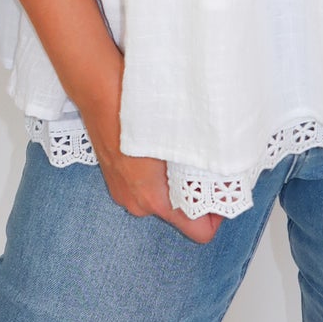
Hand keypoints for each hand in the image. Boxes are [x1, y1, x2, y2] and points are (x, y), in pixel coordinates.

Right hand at [85, 100, 222, 243]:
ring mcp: (123, 192)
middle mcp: (136, 203)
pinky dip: (161, 175)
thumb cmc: (130, 111)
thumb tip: (225, 175)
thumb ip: (199, 164)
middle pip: (182, 214)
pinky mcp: (116, 178)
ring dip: (178, 182)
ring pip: (164, 198)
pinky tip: (165, 149)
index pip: (200, 231)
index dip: (219, 214)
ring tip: (188, 155)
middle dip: (198, 195)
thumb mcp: (174, 139)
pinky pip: (147, 187)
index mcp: (152, 199)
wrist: (96, 90)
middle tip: (212, 169)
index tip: (226, 192)